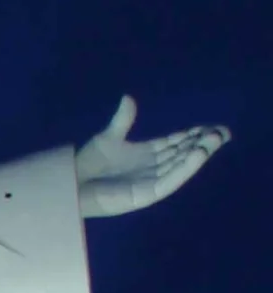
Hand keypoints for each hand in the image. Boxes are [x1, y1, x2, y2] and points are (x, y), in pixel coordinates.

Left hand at [75, 95, 229, 218]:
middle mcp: (152, 168)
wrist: (71, 184)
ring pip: (180, 166)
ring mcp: (150, 181)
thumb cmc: (88, 163)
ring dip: (198, 154)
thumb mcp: (109, 138)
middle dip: (202, 143)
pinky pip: (170, 181)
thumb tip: (128, 98)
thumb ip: (123, 120)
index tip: (210, 127)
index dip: (192, 135)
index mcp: (146, 154)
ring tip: (215, 140)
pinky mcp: (146, 195)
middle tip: (221, 132)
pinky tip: (198, 155)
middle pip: (182, 154)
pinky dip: (185, 169)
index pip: (175, 143)